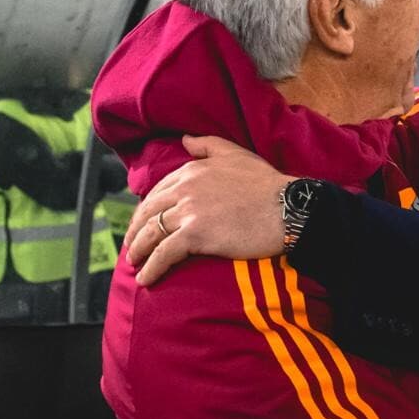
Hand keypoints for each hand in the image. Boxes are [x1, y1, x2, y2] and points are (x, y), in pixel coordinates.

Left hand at [125, 136, 292, 285]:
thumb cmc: (268, 184)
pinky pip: (164, 253)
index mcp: (192, 170)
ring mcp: (188, 211)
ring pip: (151, 233)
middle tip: (131, 247)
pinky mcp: (195, 234)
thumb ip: (208, 145)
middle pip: (148, 212)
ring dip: (138, 251)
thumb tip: (185, 140)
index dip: (147, 209)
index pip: (158, 191)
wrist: (287, 207)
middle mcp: (185, 188)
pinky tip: (146, 279)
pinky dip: (151, 267)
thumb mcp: (237, 154)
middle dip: (135, 231)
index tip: (143, 223)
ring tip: (134, 265)